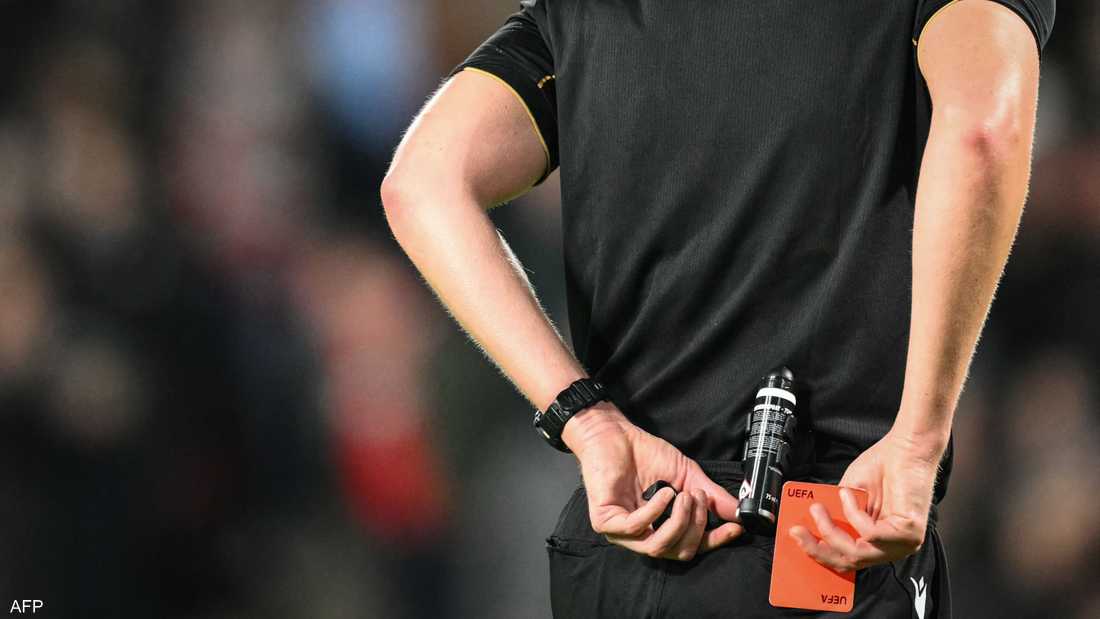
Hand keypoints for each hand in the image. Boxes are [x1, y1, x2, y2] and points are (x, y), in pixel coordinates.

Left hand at [563, 402, 743, 560]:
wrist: (616, 434)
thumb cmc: (646, 454)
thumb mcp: (687, 475)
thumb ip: (712, 496)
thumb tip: (739, 512)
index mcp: (662, 528)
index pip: (691, 547)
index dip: (714, 540)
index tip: (735, 528)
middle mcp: (642, 536)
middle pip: (679, 552)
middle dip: (696, 526)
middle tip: (699, 497)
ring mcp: (622, 533)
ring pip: (658, 547)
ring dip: (678, 522)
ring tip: (684, 495)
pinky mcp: (605, 522)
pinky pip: (636, 528)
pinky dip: (655, 511)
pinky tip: (664, 492)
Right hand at [789, 429, 943, 571]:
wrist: (906, 448)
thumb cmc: (882, 467)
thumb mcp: (848, 495)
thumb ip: (836, 514)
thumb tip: (810, 524)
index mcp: (880, 541)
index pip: (849, 560)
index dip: (821, 554)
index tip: (798, 539)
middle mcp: (892, 547)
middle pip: (851, 562)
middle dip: (819, 549)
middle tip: (798, 531)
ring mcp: (903, 543)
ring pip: (857, 553)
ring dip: (831, 529)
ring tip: (818, 508)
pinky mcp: (909, 534)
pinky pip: (870, 534)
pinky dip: (853, 513)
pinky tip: (848, 495)